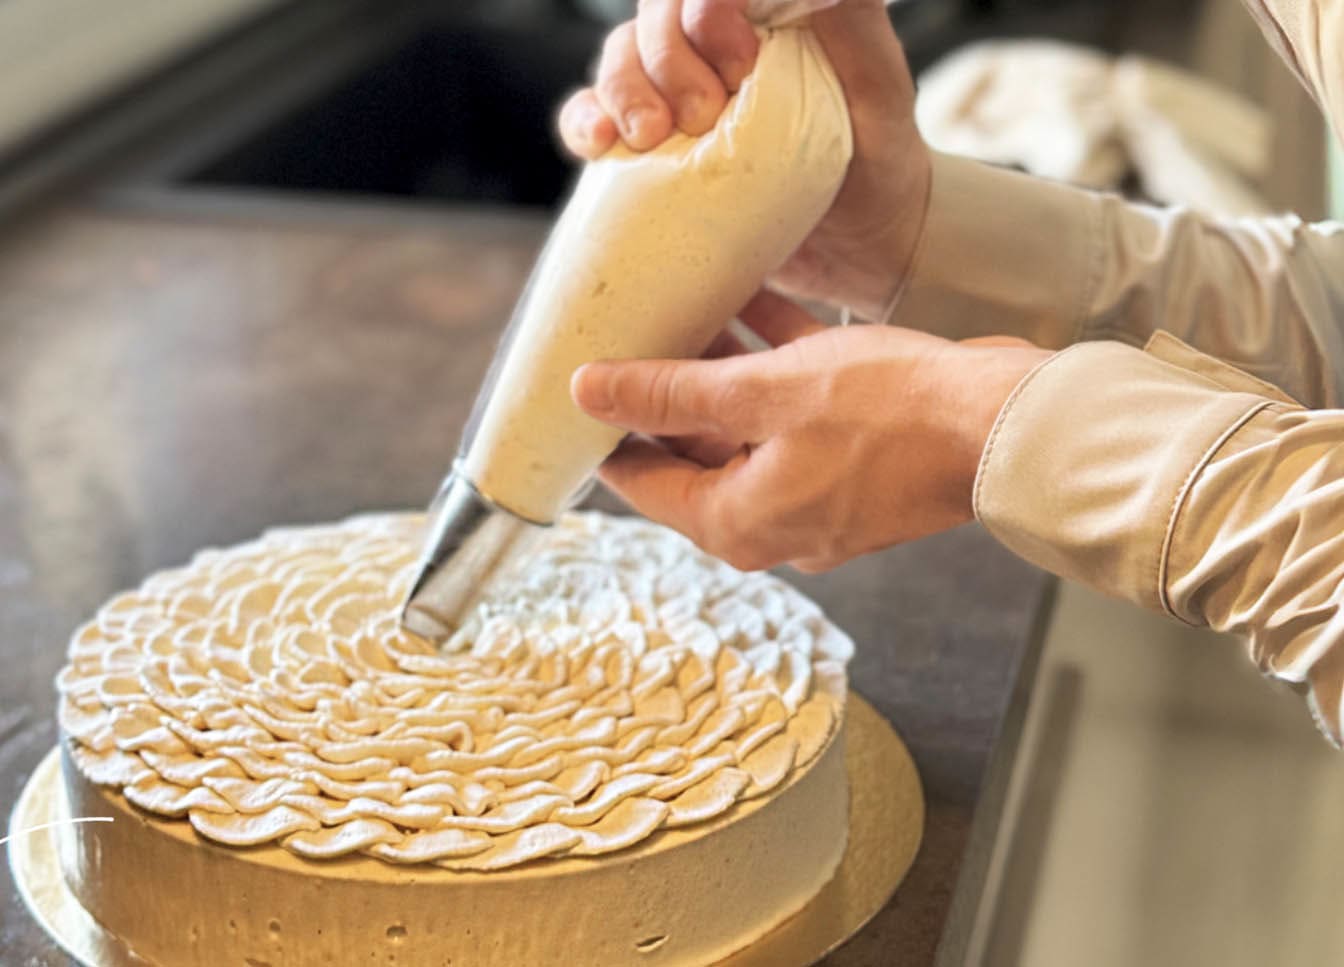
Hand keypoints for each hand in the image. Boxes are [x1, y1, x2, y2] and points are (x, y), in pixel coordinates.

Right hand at [557, 0, 931, 321]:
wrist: (860, 245)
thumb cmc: (878, 160)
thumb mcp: (879, 85)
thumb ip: (850, 22)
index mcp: (762, 16)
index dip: (706, 11)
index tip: (739, 63)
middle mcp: (711, 46)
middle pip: (653, 21)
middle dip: (665, 60)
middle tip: (702, 117)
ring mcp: (675, 97)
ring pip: (618, 62)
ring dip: (622, 91)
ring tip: (647, 139)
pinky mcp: (651, 150)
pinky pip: (593, 118)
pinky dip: (584, 123)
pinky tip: (600, 143)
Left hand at [570, 292, 1051, 571]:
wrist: (1009, 426)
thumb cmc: (891, 416)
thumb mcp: (761, 392)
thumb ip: (671, 392)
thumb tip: (590, 390)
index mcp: (736, 522)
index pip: (642, 481)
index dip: (605, 431)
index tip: (579, 385)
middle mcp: (773, 518)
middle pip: (693, 452)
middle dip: (664, 391)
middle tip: (629, 329)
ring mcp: (820, 492)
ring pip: (748, 426)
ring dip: (721, 368)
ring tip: (688, 300)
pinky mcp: (858, 462)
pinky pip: (797, 413)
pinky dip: (776, 366)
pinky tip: (758, 299)